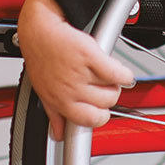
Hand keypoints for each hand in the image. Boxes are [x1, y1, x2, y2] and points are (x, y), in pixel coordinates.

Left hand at [15, 0, 134, 139]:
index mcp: (61, 102)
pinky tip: (120, 70)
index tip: (101, 108)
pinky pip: (118, 73)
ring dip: (115, 83)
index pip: (91, 121)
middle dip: (109, 96)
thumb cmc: (41, 57)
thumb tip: (58, 134)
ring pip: (113, 89)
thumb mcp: (43, 92)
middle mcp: (71, 91)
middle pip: (106, 104)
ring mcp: (81, 74)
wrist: (40, 29)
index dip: (100, 115)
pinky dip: (124, 73)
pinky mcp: (90, 56)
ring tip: (107, 74)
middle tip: (104, 86)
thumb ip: (54, 115)